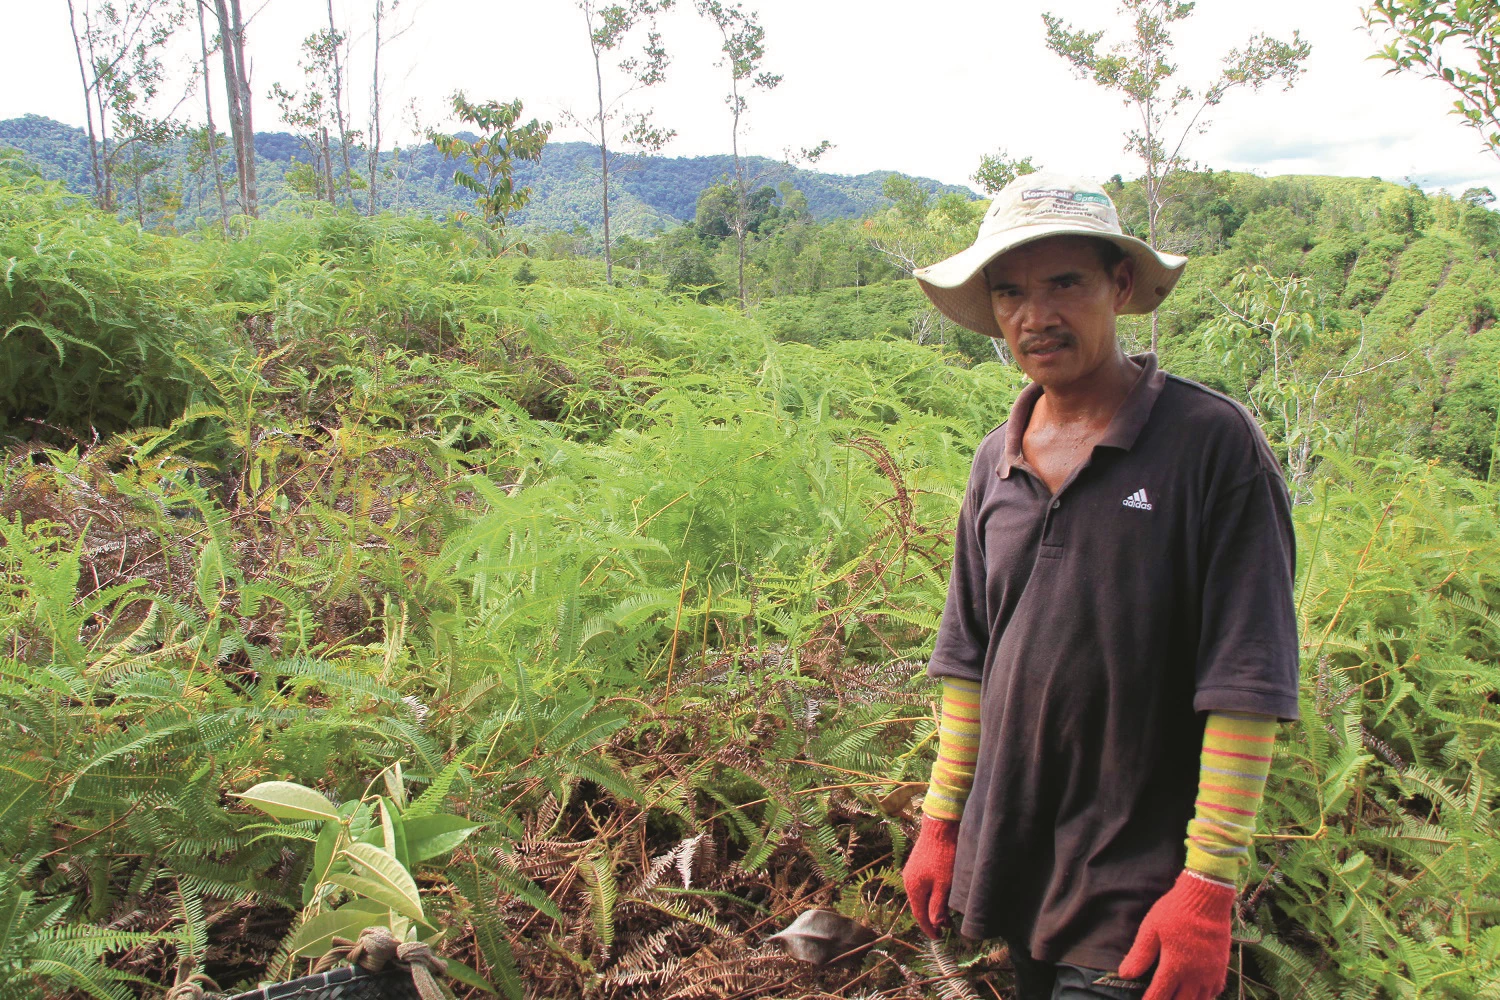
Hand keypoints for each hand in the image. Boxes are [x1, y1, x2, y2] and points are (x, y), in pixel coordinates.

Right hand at [902, 816, 959, 937]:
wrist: (939, 827)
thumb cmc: (943, 856)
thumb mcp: (944, 884)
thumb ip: (938, 905)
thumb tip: (934, 923)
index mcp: (913, 888)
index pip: (919, 914)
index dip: (929, 928)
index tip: (938, 937)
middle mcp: (908, 881)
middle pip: (919, 905)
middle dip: (932, 917)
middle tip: (947, 926)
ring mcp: (912, 871)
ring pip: (922, 894)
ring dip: (932, 905)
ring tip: (946, 912)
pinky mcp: (917, 863)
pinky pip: (923, 885)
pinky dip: (932, 893)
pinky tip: (941, 894)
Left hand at [1118, 869, 1235, 999]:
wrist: (1207, 898)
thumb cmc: (1176, 911)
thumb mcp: (1151, 930)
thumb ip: (1140, 955)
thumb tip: (1125, 975)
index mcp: (1175, 966)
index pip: (1159, 995)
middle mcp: (1195, 975)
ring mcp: (1210, 972)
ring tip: (1175, 997)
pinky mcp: (1221, 966)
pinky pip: (1214, 991)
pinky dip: (1204, 996)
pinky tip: (1196, 992)